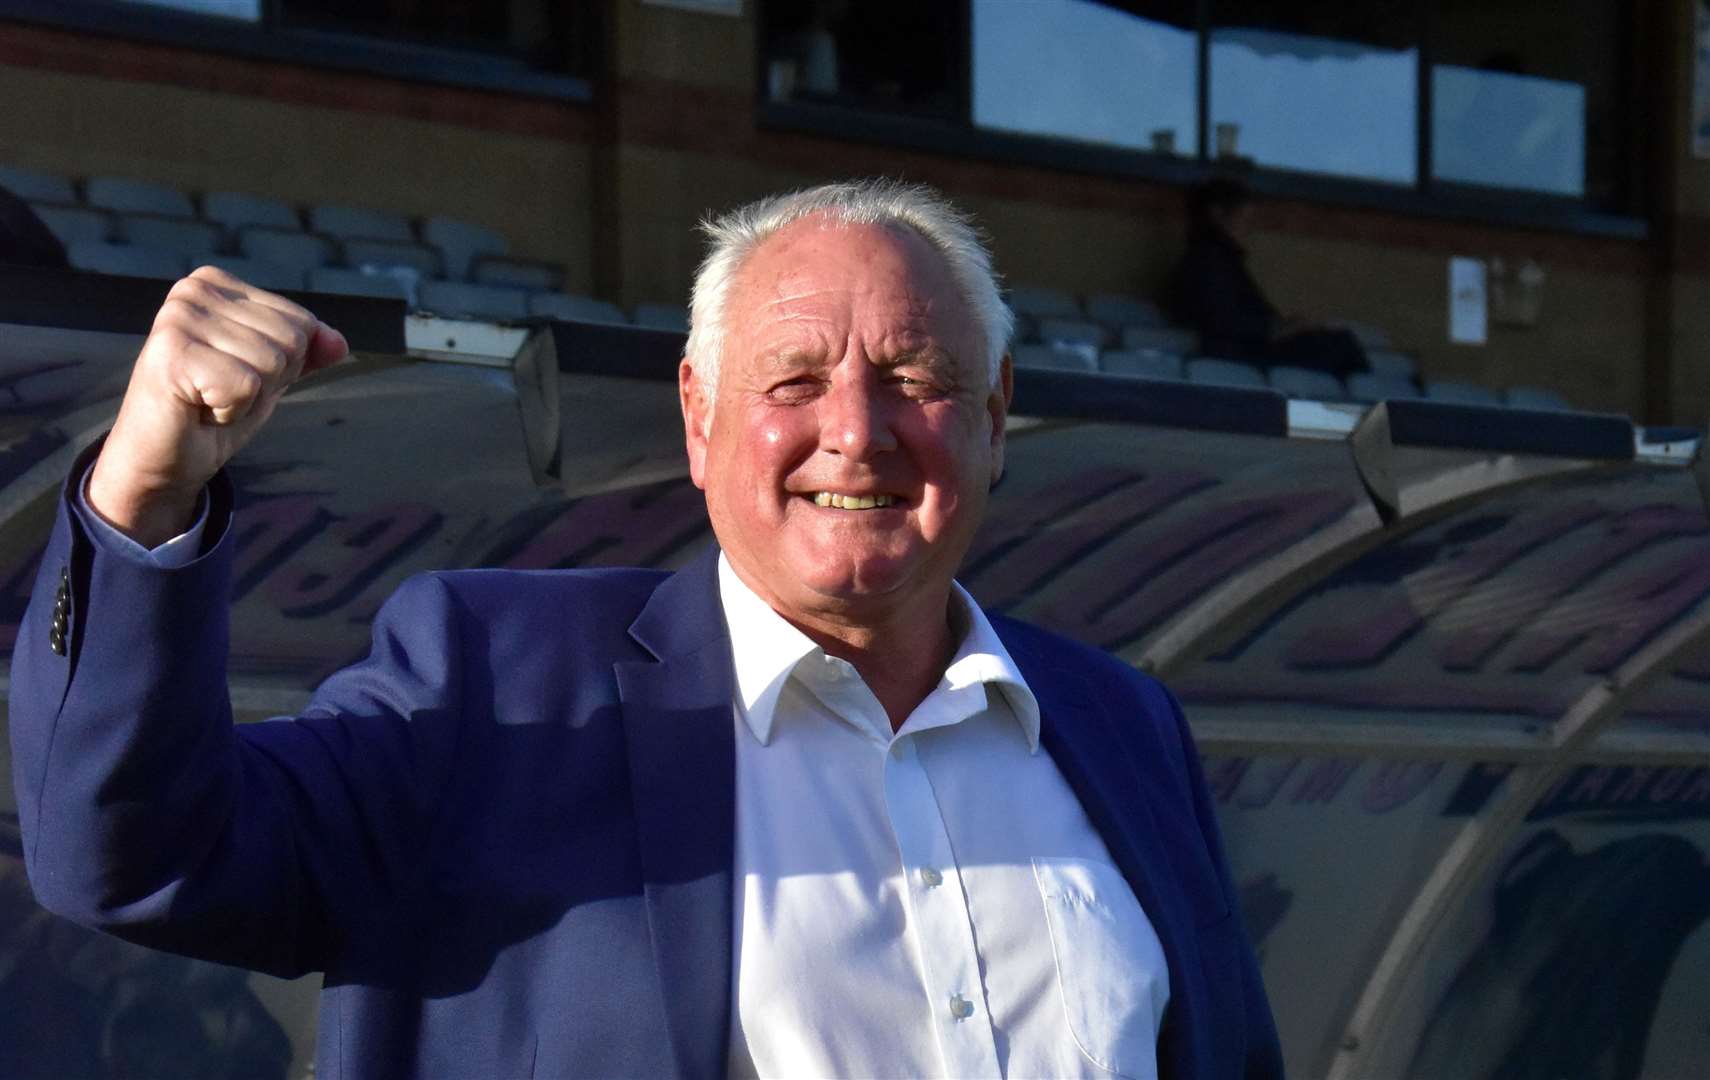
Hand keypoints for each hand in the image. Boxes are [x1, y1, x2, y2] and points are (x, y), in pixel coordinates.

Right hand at [86, 266, 347, 546]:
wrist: (162, 460)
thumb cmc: (212, 412)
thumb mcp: (270, 377)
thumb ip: (306, 353)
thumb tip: (340, 343)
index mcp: (217, 283)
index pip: (301, 322)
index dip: (282, 365)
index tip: (236, 376)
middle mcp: (193, 290)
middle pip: (291, 340)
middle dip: (267, 381)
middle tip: (220, 393)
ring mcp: (178, 317)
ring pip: (271, 362)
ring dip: (247, 397)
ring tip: (207, 399)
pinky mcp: (171, 351)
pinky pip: (245, 385)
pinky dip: (230, 410)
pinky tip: (196, 408)